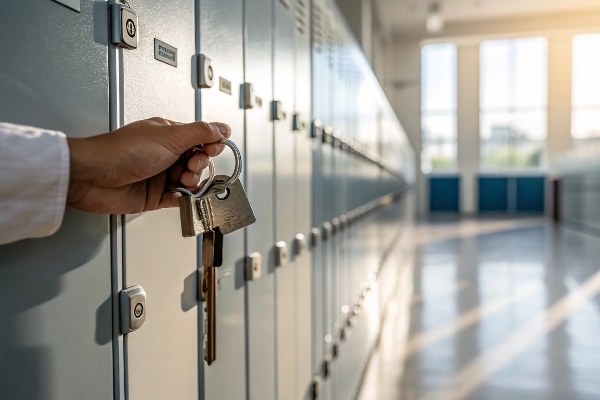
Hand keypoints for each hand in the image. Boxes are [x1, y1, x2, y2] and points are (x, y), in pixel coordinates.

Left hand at [66, 117, 230, 213]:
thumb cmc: (121, 152)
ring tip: (181, 181)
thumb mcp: (169, 136)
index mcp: (168, 134)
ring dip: (191, 183)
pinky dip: (181, 198)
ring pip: (190, 182)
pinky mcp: (153, 196)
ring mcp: (158, 175)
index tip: (213, 150)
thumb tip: (222, 127)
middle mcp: (164, 154)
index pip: (200, 138)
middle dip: (200, 166)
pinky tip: (176, 194)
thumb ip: (200, 132)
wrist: (92, 177)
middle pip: (197, 161)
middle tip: (192, 166)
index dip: (210, 145)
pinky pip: (177, 199)